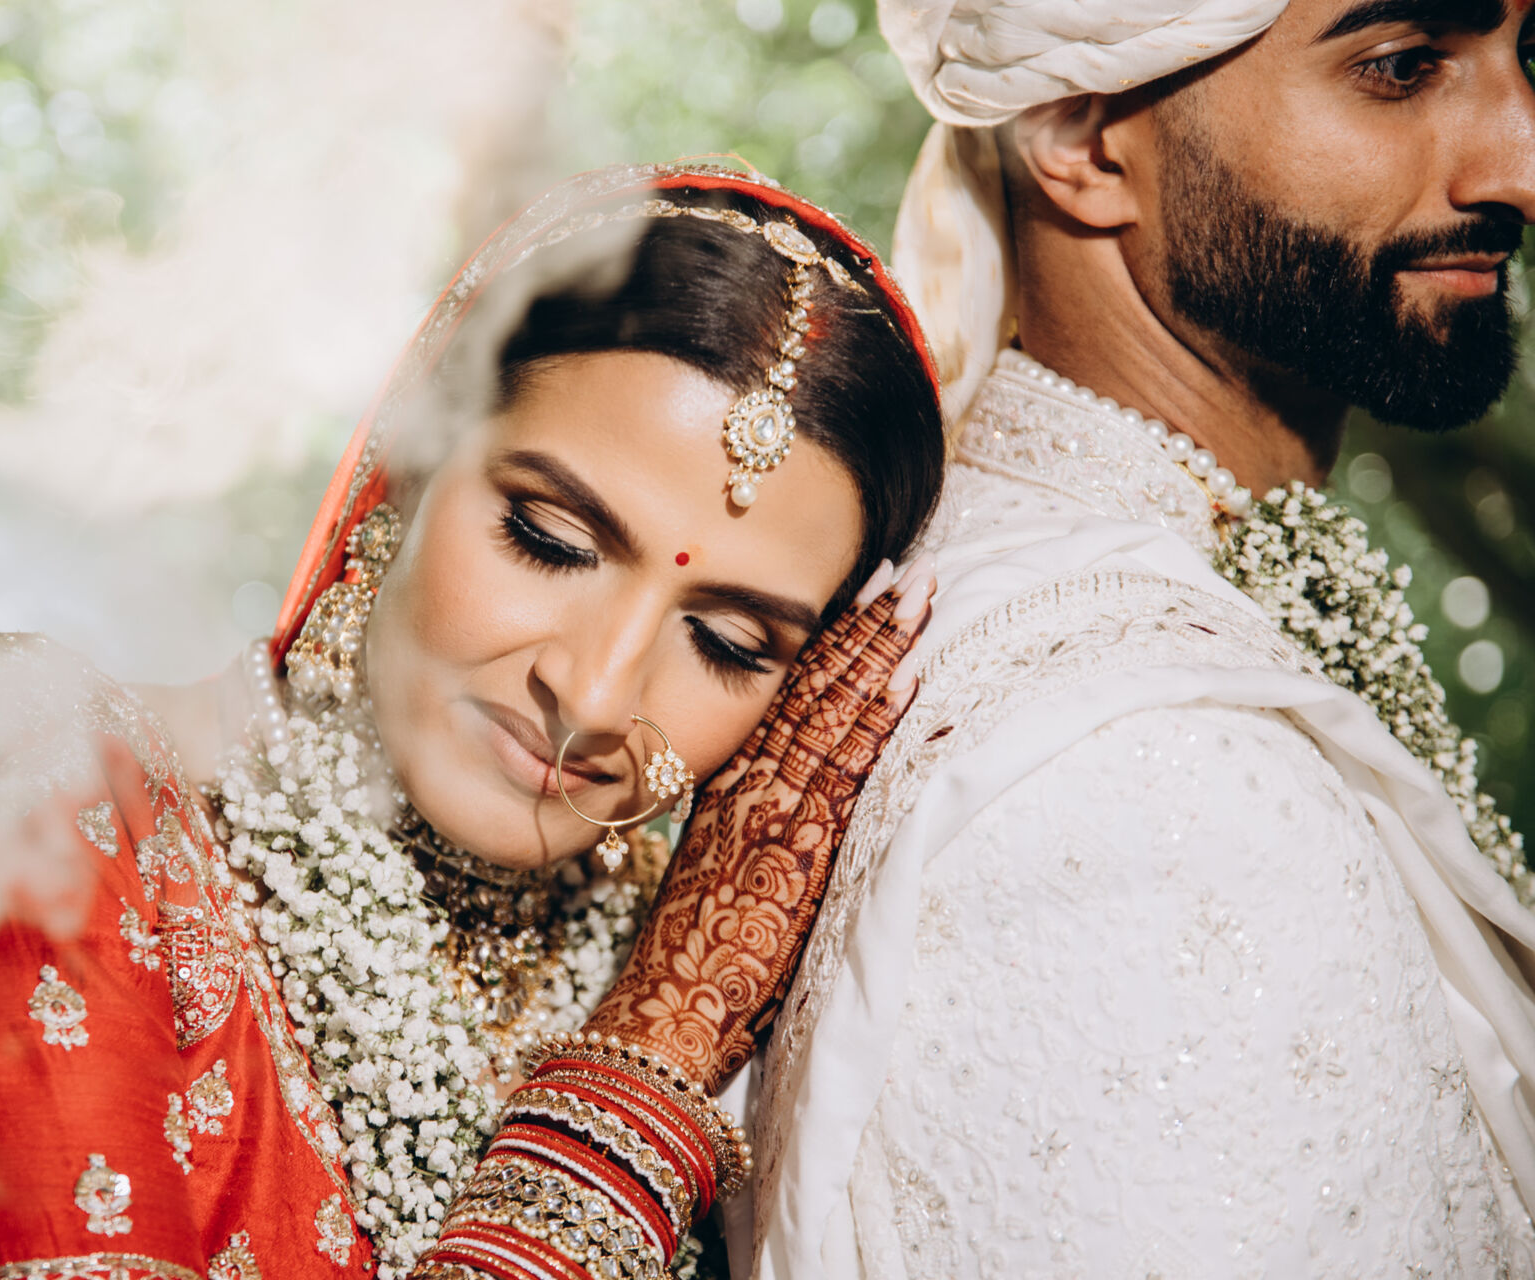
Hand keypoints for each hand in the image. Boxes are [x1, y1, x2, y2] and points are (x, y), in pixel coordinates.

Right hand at [584, 558, 933, 1089]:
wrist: (665, 1014)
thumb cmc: (691, 964)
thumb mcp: (716, 876)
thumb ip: (749, 831)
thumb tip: (784, 811)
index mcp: (730, 790)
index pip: (789, 698)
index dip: (829, 643)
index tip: (864, 595)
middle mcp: (752, 788)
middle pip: (816, 690)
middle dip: (867, 628)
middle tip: (912, 572)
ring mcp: (777, 813)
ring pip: (834, 713)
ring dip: (883, 652)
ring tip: (922, 598)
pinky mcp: (801, 850)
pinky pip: (849, 771)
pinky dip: (879, 721)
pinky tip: (910, 680)